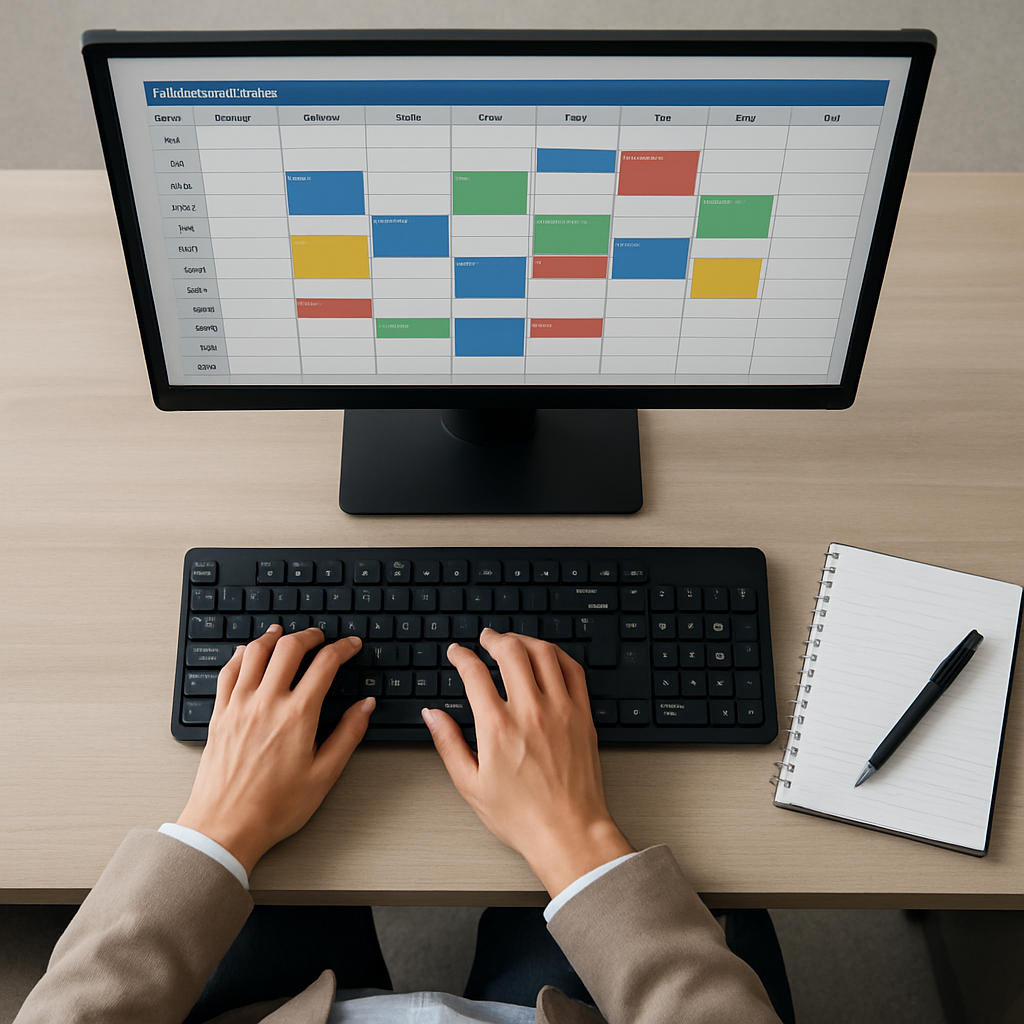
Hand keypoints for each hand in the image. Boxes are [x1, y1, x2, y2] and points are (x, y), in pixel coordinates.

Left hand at [176, 625, 373, 874]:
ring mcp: (238, 706)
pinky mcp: (219, 716)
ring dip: (272, 637)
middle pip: (289, 648)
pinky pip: (227, 673)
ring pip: (254, 653)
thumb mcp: (324, 775)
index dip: (343, 648)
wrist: (225, 827)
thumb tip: (365, 706)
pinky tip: (246, 653)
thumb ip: (347, 734)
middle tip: (321, 636)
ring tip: (283, 632)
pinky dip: (240, 656)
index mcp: (297, 715)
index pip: (325, 664)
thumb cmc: (274, 807)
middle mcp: (266, 703)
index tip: (351, 646)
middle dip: (309, 635)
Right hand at [423, 629, 632, 897]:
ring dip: (525, 640)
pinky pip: (572, 670)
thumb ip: (448, 744)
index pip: (474, 673)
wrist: (569, 832)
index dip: (461, 656)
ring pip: (544, 653)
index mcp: (498, 728)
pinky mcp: (582, 715)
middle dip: (494, 638)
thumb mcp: (471, 785)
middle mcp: (531, 712)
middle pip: (511, 651)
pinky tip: (547, 657)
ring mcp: (561, 710)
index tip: (457, 653)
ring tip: (514, 642)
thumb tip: (432, 716)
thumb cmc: (523, 816)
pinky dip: (557, 655)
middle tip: (486, 639)